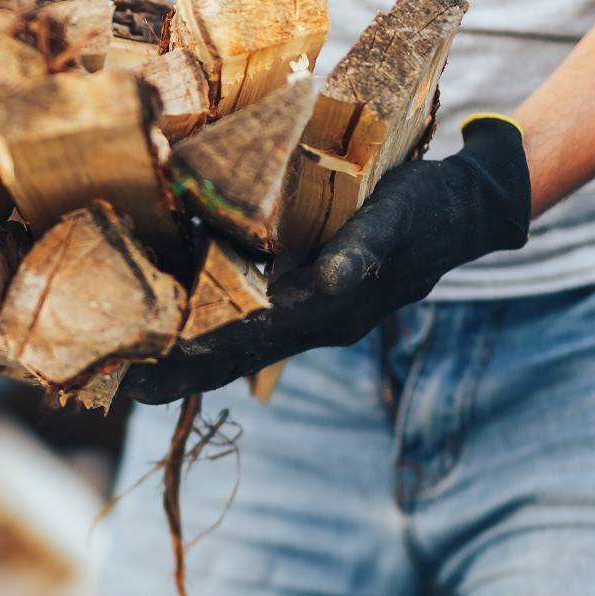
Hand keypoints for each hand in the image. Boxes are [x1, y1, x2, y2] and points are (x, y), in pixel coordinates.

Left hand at [122, 116, 531, 403]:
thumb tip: (326, 286)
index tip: (152, 373)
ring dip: (195, 360)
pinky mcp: (318, 297)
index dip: (201, 357)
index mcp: (330, 309)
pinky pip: (263, 323)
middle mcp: (319, 321)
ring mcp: (319, 315)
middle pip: (240, 354)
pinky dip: (222, 333)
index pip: (251, 340)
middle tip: (128, 386)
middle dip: (184, 371)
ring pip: (247, 344)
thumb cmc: (427, 209)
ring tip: (142, 371)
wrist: (466, 210)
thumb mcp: (393, 226)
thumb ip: (360, 260)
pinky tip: (188, 333)